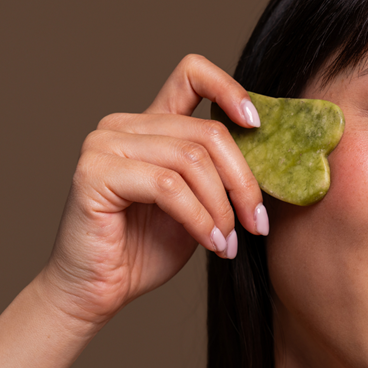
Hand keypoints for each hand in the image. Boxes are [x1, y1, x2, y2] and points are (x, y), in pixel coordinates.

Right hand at [42, 54, 266, 324]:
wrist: (97, 293)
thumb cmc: (145, 251)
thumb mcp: (198, 206)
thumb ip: (219, 176)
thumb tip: (273, 160)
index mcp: (150, 125)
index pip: (191, 74)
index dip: (230, 89)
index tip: (257, 124)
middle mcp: (123, 125)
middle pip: (207, 133)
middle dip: (242, 182)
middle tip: (256, 223)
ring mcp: (104, 145)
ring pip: (191, 160)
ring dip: (221, 207)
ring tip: (228, 241)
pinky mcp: (94, 173)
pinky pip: (168, 187)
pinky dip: (199, 218)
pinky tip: (212, 243)